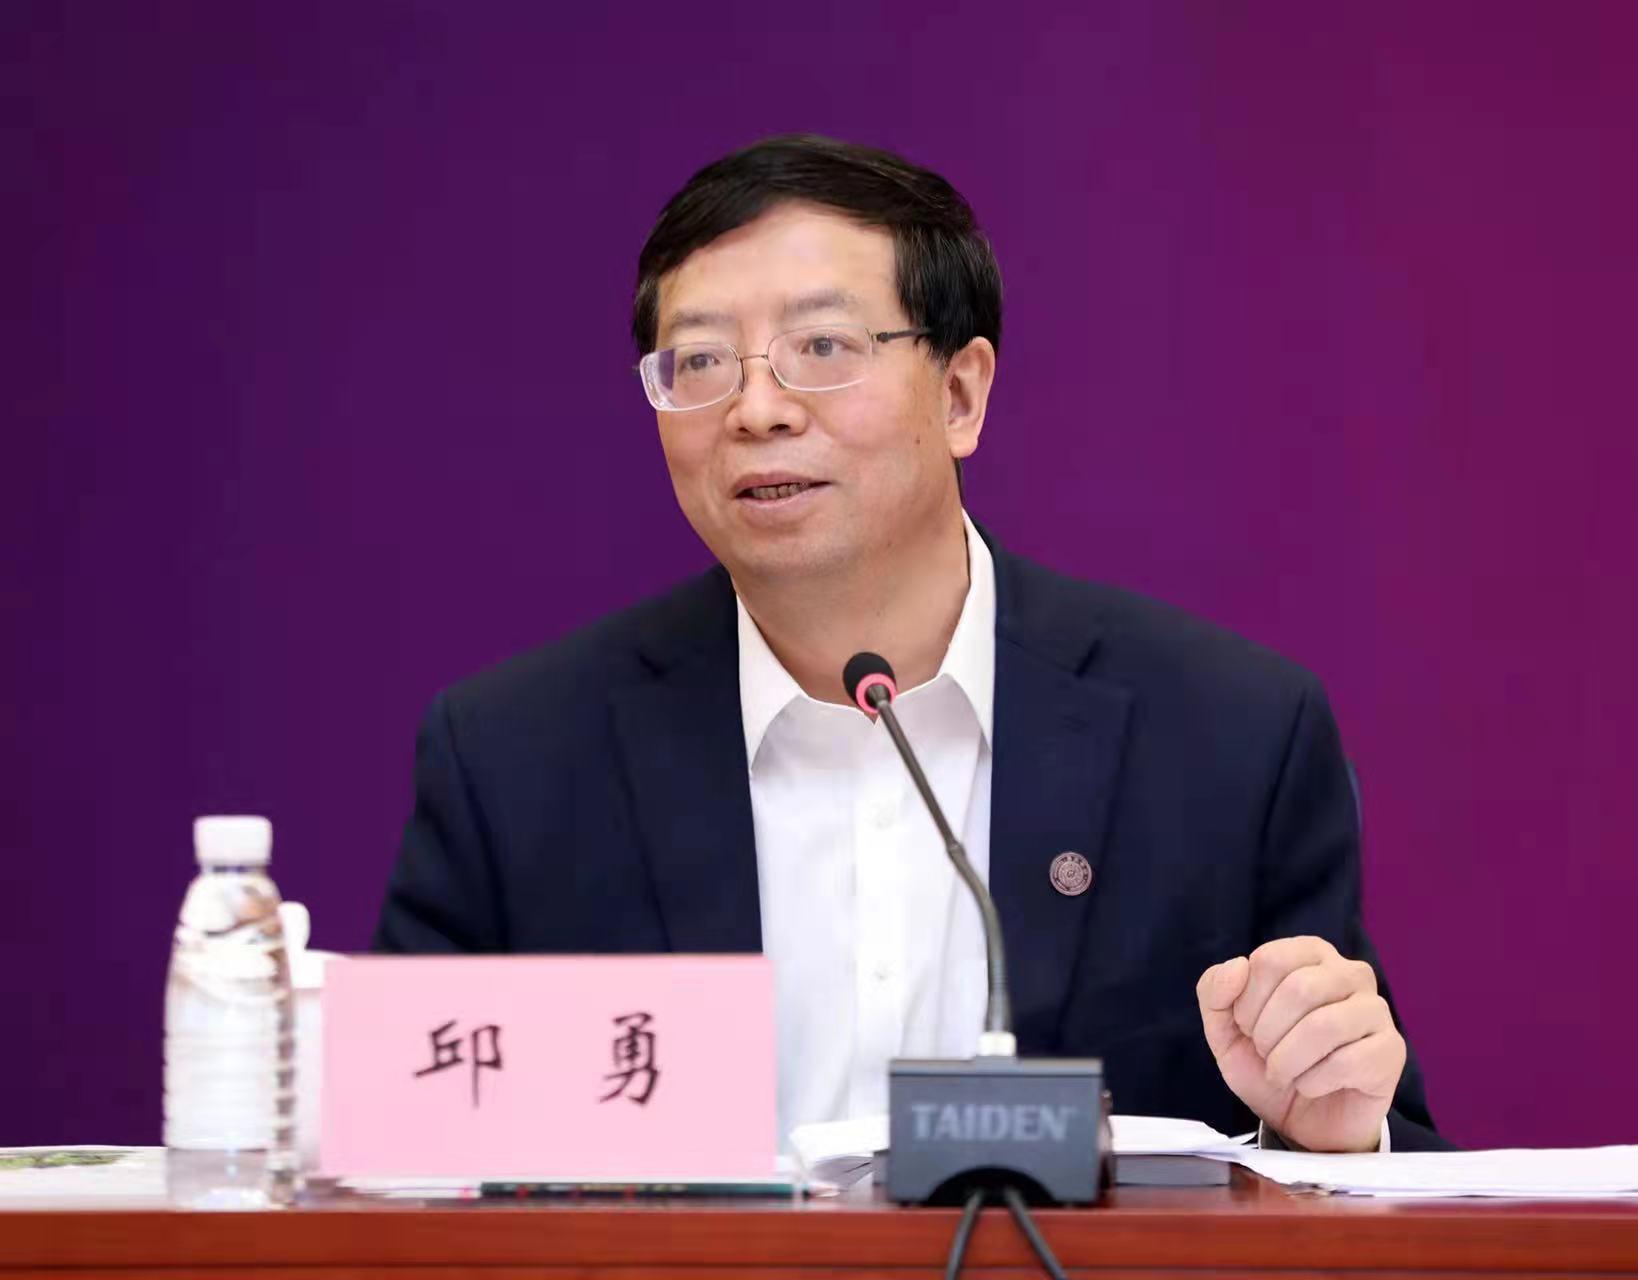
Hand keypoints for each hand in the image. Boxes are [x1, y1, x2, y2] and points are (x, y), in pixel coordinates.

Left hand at [1196, 936, 1405, 1151]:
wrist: (1302, 1122)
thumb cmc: (1268, 1065)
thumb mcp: (1225, 1029)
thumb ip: (1215, 990)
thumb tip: (1237, 966)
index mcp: (1310, 954)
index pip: (1270, 960)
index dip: (1247, 1003)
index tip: (1248, 1028)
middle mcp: (1350, 973)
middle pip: (1299, 989)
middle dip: (1267, 1034)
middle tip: (1267, 1056)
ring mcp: (1376, 1010)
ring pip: (1323, 1026)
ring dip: (1288, 1061)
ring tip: (1284, 1074)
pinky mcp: (1391, 1050)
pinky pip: (1347, 1062)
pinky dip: (1313, 1082)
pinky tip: (1311, 1086)